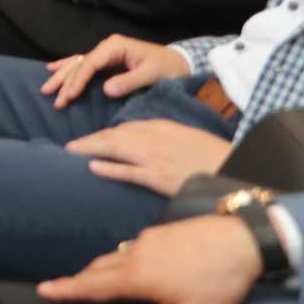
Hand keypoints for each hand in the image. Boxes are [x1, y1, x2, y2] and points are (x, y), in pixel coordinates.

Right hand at [36, 213, 261, 303]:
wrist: (243, 240)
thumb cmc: (218, 284)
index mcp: (136, 277)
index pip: (92, 285)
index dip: (66, 289)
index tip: (43, 289)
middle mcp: (134, 254)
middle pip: (98, 268)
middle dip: (81, 279)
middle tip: (65, 287)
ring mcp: (148, 239)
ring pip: (115, 255)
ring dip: (103, 268)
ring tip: (100, 279)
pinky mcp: (162, 231)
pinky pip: (133, 246)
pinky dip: (125, 258)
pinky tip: (138, 264)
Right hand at [43, 35, 190, 104]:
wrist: (181, 62)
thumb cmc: (168, 68)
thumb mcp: (152, 75)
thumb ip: (129, 81)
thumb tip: (106, 90)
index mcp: (115, 47)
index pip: (89, 63)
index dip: (77, 80)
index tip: (68, 96)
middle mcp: (107, 47)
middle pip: (78, 62)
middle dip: (64, 80)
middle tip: (50, 95)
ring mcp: (106, 53)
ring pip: (77, 63)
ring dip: (62, 76)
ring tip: (46, 89)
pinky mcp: (108, 61)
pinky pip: (83, 64)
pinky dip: (68, 68)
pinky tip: (53, 69)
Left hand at [68, 119, 234, 195]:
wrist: (232, 170)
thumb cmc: (211, 155)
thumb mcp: (185, 137)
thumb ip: (162, 136)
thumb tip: (142, 140)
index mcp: (161, 126)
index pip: (125, 127)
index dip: (105, 134)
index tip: (93, 139)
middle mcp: (154, 138)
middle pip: (114, 136)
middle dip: (90, 140)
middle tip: (71, 145)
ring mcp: (154, 158)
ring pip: (115, 149)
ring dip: (90, 149)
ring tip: (72, 151)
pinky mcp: (158, 177)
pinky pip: (128, 171)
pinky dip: (109, 168)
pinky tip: (92, 167)